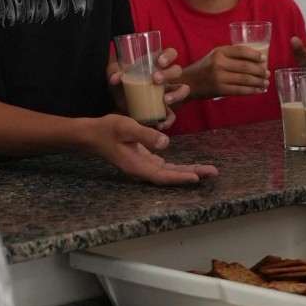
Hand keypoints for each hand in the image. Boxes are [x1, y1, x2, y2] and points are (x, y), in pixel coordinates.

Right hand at [87, 115, 218, 184]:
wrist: (92, 134)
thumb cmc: (108, 129)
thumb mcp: (126, 127)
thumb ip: (145, 135)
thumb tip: (166, 143)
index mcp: (137, 166)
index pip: (163, 175)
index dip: (180, 177)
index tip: (197, 177)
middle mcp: (142, 170)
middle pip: (171, 176)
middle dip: (192, 174)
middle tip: (213, 172)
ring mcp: (143, 166)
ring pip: (169, 172)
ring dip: (187, 171)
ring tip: (206, 170)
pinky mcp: (143, 159)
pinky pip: (164, 166)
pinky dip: (177, 167)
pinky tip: (188, 167)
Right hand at [182, 45, 269, 98]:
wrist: (189, 82)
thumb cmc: (205, 67)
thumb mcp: (215, 55)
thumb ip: (231, 55)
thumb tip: (255, 59)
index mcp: (219, 51)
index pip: (241, 51)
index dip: (255, 55)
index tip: (263, 59)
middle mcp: (219, 63)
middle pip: (246, 66)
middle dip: (260, 71)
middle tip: (267, 73)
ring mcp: (219, 77)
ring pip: (245, 79)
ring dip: (258, 82)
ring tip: (266, 82)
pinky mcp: (220, 90)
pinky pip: (240, 90)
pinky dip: (252, 91)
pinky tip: (258, 90)